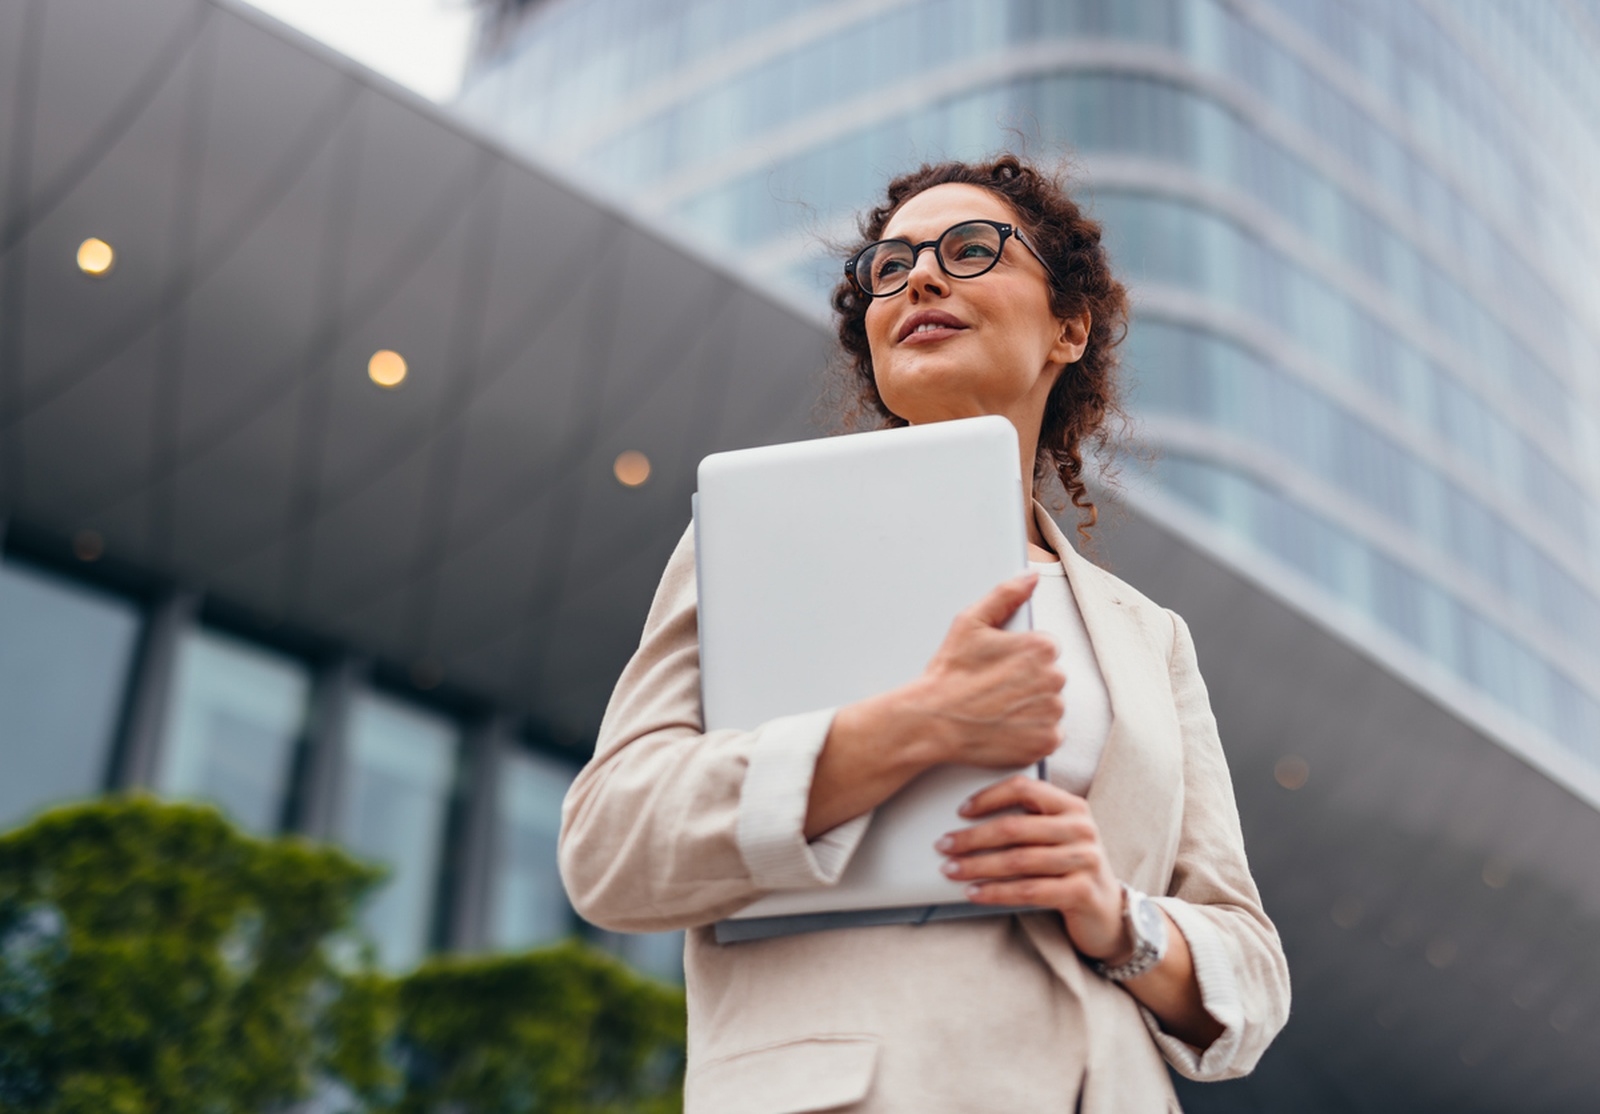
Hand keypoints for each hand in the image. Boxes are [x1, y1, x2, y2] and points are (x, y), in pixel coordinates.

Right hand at [906, 572, 1065, 768]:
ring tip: (997, 709)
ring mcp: (1052, 713)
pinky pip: (1048, 734)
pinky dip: (1031, 734)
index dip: (1020, 658)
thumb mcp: (970, 622)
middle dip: (1027, 683)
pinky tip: (1005, 727)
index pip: (1046, 650)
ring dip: (1030, 708)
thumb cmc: (950, 673)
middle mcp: (1054, 680)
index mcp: (1041, 648)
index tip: (998, 668)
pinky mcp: (1046, 742)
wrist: (933, 721)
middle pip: (1050, 678)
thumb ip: (1006, 595)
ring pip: (1050, 706)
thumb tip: (1030, 578)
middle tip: (994, 689)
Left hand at [935, 774, 1132, 962]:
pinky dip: (996, 892)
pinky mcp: (1081, 892)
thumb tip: (967, 821)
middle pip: (1015, 827)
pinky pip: (1028, 890)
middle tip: (943, 845)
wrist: (1108, 913)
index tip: (961, 811)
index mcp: (1072, 806)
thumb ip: (1027, 823)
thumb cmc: (1069, 869)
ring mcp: (1085, 860)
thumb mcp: (1055, 838)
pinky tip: (974, 893)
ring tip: (950, 870)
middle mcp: (1081, 829)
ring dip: (977, 866)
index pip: (1025, 788)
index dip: (989, 797)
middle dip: (972, 837)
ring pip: (1017, 860)